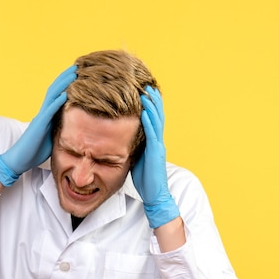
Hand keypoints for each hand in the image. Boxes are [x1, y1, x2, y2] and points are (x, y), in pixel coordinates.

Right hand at [0, 65, 76, 185]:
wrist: (19, 160)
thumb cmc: (34, 152)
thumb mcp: (52, 140)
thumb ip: (60, 131)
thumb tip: (74, 131)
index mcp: (46, 116)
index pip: (57, 95)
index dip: (66, 84)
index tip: (78, 74)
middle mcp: (43, 113)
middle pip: (55, 90)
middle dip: (66, 78)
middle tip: (78, 66)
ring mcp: (40, 118)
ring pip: (52, 96)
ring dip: (63, 84)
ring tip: (74, 73)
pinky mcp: (38, 126)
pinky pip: (49, 111)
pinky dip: (57, 102)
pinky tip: (66, 94)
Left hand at [132, 86, 179, 227]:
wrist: (155, 195)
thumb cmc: (145, 179)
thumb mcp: (136, 158)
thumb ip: (132, 147)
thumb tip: (121, 139)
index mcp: (152, 141)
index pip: (150, 118)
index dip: (149, 104)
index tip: (141, 90)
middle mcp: (157, 140)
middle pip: (156, 114)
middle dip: (152, 98)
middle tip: (145, 83)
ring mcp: (158, 145)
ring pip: (156, 120)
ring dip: (151, 105)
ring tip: (145, 91)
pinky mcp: (156, 152)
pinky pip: (152, 133)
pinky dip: (148, 121)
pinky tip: (144, 111)